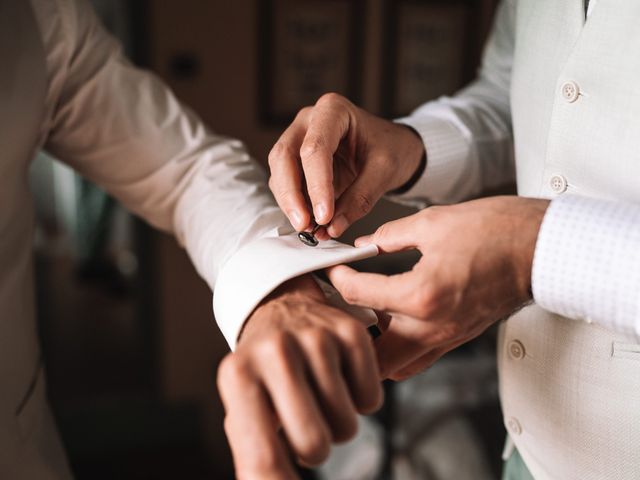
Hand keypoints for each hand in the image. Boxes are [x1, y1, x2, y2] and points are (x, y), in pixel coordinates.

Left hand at [217, 275, 382, 479]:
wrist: (281, 308)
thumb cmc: (263, 370)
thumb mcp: (243, 405)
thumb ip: (255, 451)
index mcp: (238, 376)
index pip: (261, 456)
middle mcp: (274, 351)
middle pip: (313, 446)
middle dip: (314, 448)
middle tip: (303, 422)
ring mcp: (315, 338)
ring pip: (345, 426)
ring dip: (336, 423)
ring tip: (317, 394)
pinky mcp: (350, 331)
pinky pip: (370, 401)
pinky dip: (359, 400)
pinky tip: (339, 377)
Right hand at [268, 93, 424, 237]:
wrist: (393, 147)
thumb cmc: (391, 148)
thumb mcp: (385, 171)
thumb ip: (360, 198)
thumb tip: (333, 227)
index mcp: (333, 110)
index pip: (315, 148)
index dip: (317, 185)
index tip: (324, 216)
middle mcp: (309, 121)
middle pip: (284, 156)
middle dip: (292, 195)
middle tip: (306, 225)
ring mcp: (298, 139)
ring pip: (279, 172)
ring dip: (290, 203)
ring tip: (311, 228)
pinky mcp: (295, 161)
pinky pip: (285, 184)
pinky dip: (294, 205)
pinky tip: (310, 222)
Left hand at [326, 196, 549, 379]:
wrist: (539, 248)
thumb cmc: (496, 232)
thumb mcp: (432, 223)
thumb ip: (389, 235)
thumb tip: (366, 243)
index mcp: (420, 296)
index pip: (357, 295)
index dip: (337, 277)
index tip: (333, 267)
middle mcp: (431, 327)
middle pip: (371, 357)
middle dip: (347, 333)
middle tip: (339, 306)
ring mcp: (446, 337)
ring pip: (395, 365)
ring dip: (373, 346)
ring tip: (364, 314)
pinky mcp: (457, 337)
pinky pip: (419, 356)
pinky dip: (398, 346)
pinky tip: (394, 316)